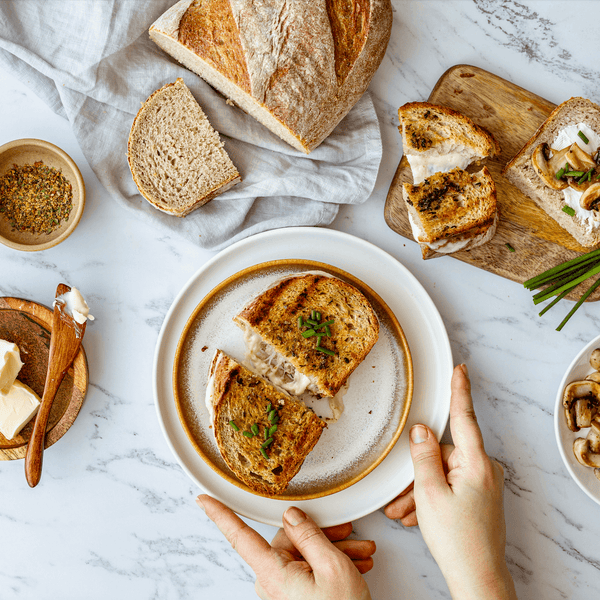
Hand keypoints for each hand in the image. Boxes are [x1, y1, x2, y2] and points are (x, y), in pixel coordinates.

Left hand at [197, 494, 373, 599]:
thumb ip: (308, 535)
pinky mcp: (294, 596)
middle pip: (290, 540)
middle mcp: (273, 582)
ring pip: (304, 554)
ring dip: (333, 550)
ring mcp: (283, 590)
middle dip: (322, 535)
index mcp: (273, 573)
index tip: (204, 499)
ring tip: (360, 552)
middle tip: (347, 534)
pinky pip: (307, 568)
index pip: (240, 537)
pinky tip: (353, 564)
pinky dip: (330, 564)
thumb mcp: (332, 567)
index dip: (220, 515)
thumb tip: (291, 515)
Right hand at [385, 364, 516, 599]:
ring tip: (406, 513)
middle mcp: (483, 470)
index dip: (459, 391)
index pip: (464, 418)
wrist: (477, 578)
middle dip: (418, 473)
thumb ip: (423, 457)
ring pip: (442, 473)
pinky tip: (418, 516)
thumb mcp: (430, 493)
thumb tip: (420, 431)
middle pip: (443, 454)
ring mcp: (482, 484)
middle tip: (401, 497)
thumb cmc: (458, 541)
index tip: (459, 369)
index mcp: (476, 463)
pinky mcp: (478, 497)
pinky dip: (431, 498)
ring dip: (421, 490)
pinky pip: (449, 486)